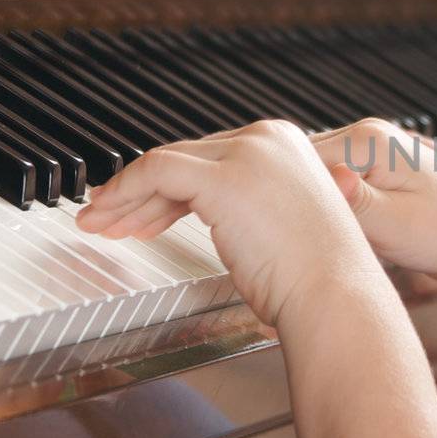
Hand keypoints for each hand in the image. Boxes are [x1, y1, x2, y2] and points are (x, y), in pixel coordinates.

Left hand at [74, 119, 375, 326]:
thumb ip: (252, 208)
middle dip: (141, 193)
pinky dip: (125, 193)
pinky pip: (156, 173)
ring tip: (99, 223)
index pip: (214, 158)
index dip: (171, 187)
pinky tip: (110, 218)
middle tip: (111, 217)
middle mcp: (270, 139)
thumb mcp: (284, 227)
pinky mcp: (224, 178)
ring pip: (166, 164)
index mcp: (289, 147)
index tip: (141, 212)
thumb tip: (218, 219)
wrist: (336, 298)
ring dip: (125, 196)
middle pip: (187, 159)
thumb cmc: (319, 281)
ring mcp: (248, 154)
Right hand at [309, 118, 436, 286]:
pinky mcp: (384, 168)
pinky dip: (341, 206)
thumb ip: (352, 203)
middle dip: (304, 200)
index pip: (298, 162)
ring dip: (323, 205)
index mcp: (368, 138)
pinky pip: (344, 183)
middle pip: (309, 166)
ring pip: (326, 176)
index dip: (290, 199)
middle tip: (312, 238)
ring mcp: (379, 148)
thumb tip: (317, 178)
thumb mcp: (394, 225)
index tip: (293, 231)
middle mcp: (371, 133)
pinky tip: (351, 231)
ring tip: (334, 236)